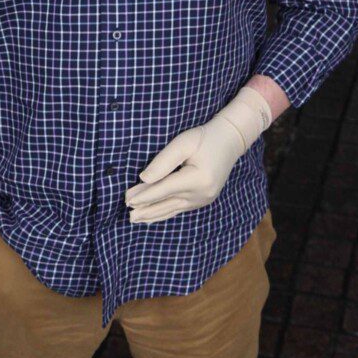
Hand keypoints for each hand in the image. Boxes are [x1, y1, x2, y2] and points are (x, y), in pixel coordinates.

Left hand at [124, 86, 271, 223]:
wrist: (229, 141)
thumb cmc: (204, 138)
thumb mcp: (183, 143)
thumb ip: (163, 162)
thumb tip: (144, 179)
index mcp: (197, 179)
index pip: (164, 189)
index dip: (144, 195)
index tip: (127, 199)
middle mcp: (201, 194)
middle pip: (166, 202)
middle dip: (145, 209)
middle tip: (127, 215)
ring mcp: (203, 200)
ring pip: (172, 209)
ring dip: (153, 214)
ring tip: (135, 220)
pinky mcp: (202, 200)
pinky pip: (179, 209)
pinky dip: (164, 212)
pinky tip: (153, 216)